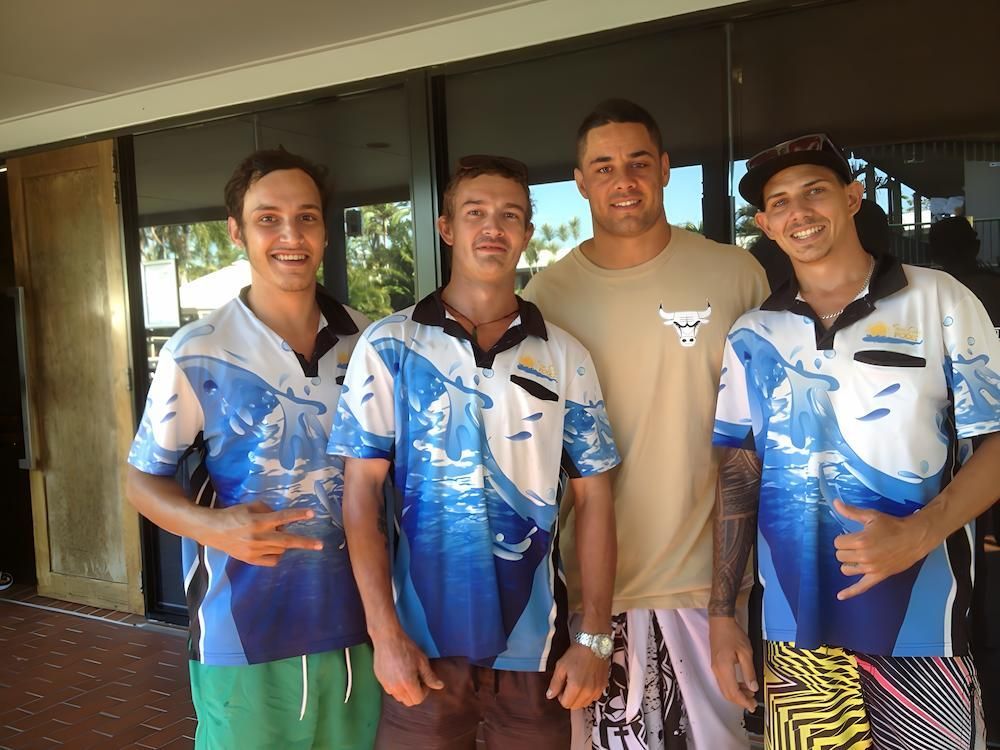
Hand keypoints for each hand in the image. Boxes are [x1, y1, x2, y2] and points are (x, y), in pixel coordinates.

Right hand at [200, 500, 322, 565]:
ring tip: (276, 536)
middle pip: (287, 541)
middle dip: (305, 543)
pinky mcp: (250, 560)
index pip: (283, 518)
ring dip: (284, 543)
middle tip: (320, 545)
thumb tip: (282, 519)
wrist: (213, 530)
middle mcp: (258, 538)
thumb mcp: (250, 506)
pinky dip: (277, 554)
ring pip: (280, 550)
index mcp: (258, 522)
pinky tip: (274, 548)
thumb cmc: (233, 515)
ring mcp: (255, 551)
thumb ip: (268, 511)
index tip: (312, 514)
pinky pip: (272, 560)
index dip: (298, 515)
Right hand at [372, 632, 442, 705]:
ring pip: (399, 697)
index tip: (424, 679)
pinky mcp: (380, 680)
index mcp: (408, 684)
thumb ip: (430, 676)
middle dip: (415, 693)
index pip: (418, 700)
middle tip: (417, 678)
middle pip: (408, 701)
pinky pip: (390, 690)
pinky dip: (396, 686)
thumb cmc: (406, 648)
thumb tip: (440, 686)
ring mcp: (386, 685)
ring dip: (405, 691)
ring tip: (407, 675)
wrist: (387, 638)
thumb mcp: (422, 661)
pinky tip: (398, 672)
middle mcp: (395, 688)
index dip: (424, 691)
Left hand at [546, 643, 609, 708]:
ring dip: (579, 698)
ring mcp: (597, 690)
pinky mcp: (603, 686)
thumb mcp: (561, 666)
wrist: (594, 644)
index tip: (562, 686)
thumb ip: (555, 683)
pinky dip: (588, 695)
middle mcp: (588, 692)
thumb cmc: (575, 655)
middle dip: (569, 699)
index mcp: (576, 687)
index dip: (561, 697)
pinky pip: (594, 698)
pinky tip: (586, 683)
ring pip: (585, 704)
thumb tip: (550, 696)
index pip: (566, 704)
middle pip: (575, 706)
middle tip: (568, 685)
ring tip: (577, 683)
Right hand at [709, 616, 757, 710]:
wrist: (720, 622)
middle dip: (740, 701)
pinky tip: (742, 684)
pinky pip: (723, 682)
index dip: (743, 702)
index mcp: (724, 668)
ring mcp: (714, 668)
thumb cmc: (733, 634)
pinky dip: (732, 688)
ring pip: (724, 689)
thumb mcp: (746, 652)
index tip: (753, 706)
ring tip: (750, 693)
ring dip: (736, 695)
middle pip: (727, 693)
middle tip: (753, 703)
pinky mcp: (715, 665)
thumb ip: (749, 671)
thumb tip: (753, 688)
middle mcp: (717, 671)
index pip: (733, 692)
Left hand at [833, 499, 935, 600]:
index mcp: (860, 541)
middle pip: (840, 556)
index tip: (851, 535)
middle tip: (856, 544)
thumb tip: (834, 502)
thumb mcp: (871, 516)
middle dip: (845, 549)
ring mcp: (870, 569)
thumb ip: (851, 512)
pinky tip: (840, 596)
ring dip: (849, 562)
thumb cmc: (891, 525)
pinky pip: (861, 587)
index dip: (843, 538)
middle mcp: (864, 557)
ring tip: (858, 556)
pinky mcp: (878, 576)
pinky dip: (850, 592)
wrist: (914, 538)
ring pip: (846, 569)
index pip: (837, 543)